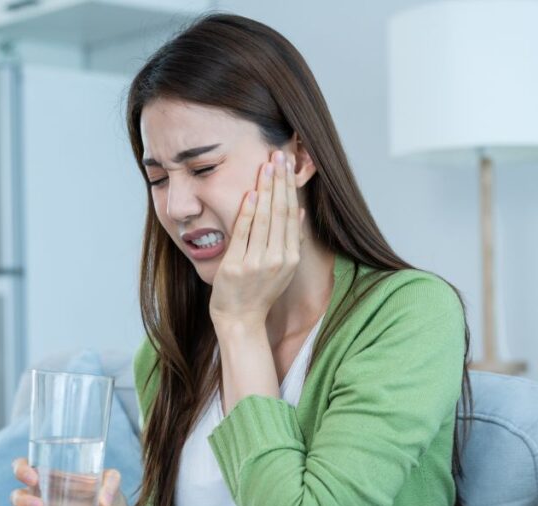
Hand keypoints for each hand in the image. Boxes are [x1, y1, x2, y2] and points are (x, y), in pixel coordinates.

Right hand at [9, 457, 130, 505]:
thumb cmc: (106, 490)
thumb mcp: (112, 479)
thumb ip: (112, 480)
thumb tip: (104, 500)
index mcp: (49, 478)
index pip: (24, 468)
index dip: (21, 470)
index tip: (32, 477)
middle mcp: (40, 499)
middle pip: (17, 497)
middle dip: (22, 502)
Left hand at [209, 149, 304, 328]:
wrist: (241, 319)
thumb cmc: (260, 291)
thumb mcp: (283, 268)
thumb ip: (292, 241)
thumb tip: (301, 211)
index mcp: (291, 257)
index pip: (292, 215)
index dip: (290, 188)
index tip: (288, 165)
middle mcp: (278, 259)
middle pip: (281, 212)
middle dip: (280, 181)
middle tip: (279, 154)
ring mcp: (257, 263)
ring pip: (264, 219)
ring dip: (266, 189)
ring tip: (267, 165)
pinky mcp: (237, 266)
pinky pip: (243, 233)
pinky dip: (248, 212)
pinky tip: (251, 193)